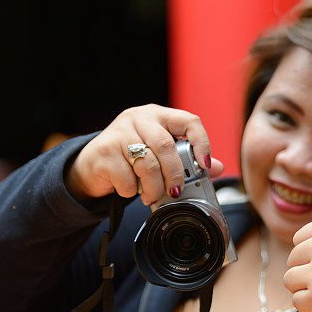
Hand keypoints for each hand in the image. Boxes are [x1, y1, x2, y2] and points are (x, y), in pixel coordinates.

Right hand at [65, 104, 224, 205]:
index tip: (205, 164)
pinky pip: (126, 177)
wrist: (93, 164)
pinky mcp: (103, 151)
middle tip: (176, 191)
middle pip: (166, 146)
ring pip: (147, 163)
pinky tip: (130, 190)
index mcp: (159, 115)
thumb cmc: (133, 158)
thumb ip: (188, 159)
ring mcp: (118, 132)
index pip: (189, 120)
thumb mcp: (160, 154)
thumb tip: (218, 168)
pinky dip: (131, 191)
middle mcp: (138, 118)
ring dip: (153, 187)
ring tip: (152, 196)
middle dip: (175, 174)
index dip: (202, 142)